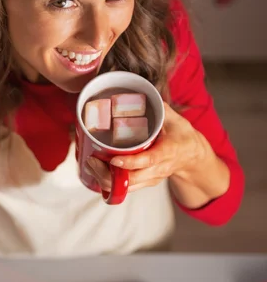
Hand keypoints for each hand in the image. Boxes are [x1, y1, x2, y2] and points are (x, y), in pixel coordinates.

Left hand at [86, 102, 206, 193]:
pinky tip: (96, 171)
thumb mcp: (176, 120)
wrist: (191, 157)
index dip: (130, 162)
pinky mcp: (144, 182)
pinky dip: (109, 183)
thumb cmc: (182, 136)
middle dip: (108, 174)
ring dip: (104, 179)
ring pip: (125, 187)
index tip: (113, 160)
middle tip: (91, 160)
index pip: (148, 161)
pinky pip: (125, 189)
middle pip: (131, 179)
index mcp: (167, 152)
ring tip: (90, 164)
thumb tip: (143, 93)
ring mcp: (151, 178)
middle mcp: (159, 169)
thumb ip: (160, 108)